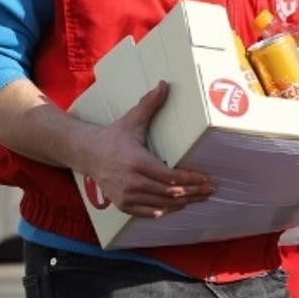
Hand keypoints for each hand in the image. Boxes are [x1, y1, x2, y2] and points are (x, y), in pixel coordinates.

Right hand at [81, 81, 214, 217]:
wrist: (87, 153)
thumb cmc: (114, 136)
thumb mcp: (132, 120)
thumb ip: (149, 104)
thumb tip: (163, 84)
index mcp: (137, 162)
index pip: (170, 177)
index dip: (191, 179)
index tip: (206, 179)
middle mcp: (132, 182)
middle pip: (170, 193)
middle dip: (193, 192)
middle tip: (210, 190)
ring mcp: (126, 196)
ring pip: (161, 205)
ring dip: (183, 203)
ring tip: (199, 198)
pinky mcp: (122, 205)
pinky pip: (148, 213)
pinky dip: (164, 211)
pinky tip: (177, 207)